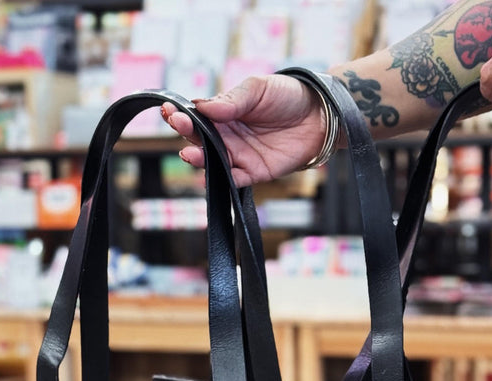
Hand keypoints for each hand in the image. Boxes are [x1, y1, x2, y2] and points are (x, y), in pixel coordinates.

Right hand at [162, 74, 326, 184]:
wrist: (320, 115)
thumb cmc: (288, 96)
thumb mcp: (257, 89)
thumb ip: (230, 101)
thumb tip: (202, 107)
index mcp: (225, 113)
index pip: (197, 116)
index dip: (182, 114)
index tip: (171, 110)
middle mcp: (228, 135)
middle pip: (200, 139)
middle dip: (186, 132)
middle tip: (178, 123)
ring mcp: (240, 155)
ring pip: (212, 160)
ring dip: (198, 157)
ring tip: (190, 151)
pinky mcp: (255, 172)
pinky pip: (234, 179)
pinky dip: (223, 178)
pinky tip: (210, 174)